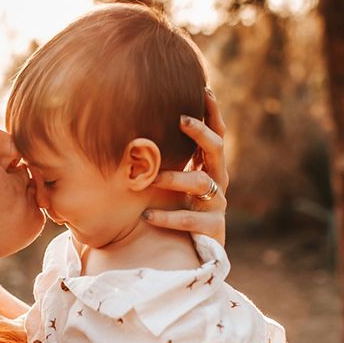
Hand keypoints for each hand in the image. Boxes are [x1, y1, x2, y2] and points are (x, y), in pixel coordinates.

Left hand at [144, 88, 228, 244]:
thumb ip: (160, 159)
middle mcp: (217, 182)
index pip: (215, 134)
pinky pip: (190, 220)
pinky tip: (147, 216)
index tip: (203, 89)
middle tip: (180, 119)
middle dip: (200, 132)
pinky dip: (168, 217)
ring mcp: (217, 205)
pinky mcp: (213, 230)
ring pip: (201, 183)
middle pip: (216, 149)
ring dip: (175, 178)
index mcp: (209, 167)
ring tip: (152, 178)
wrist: (189, 254)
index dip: (212, 112)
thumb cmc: (173, 210)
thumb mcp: (167, 182)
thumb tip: (126, 127)